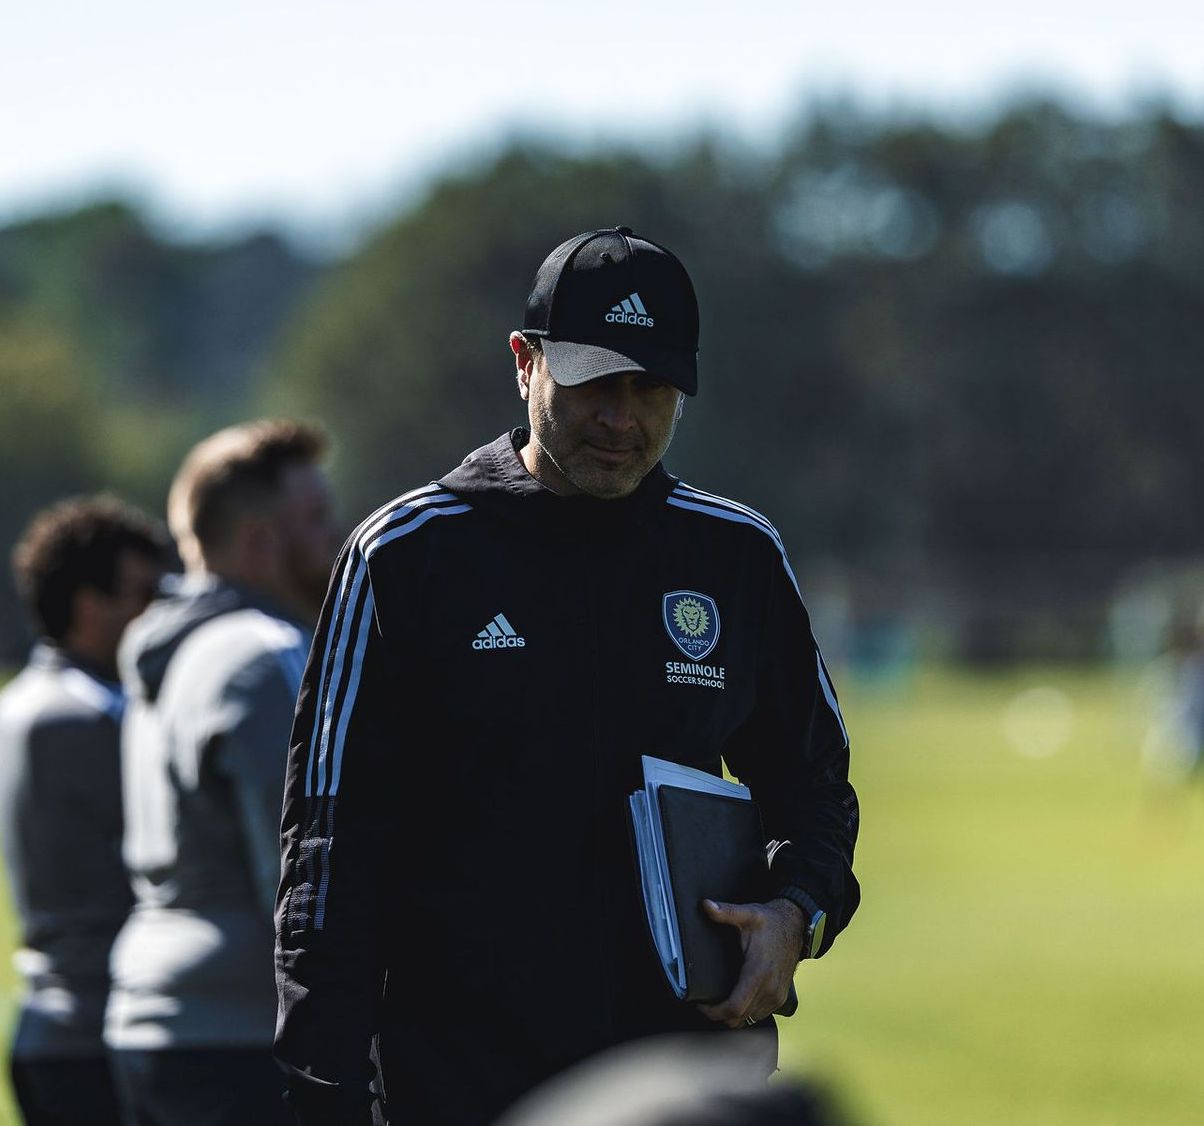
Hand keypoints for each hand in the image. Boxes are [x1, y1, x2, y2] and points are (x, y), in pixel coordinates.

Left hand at [695, 897, 804, 1028]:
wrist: (796, 926)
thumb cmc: (770, 921)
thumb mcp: (748, 914)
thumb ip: (726, 911)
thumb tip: (705, 905)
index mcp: (758, 973)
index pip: (734, 1007)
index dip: (714, 1012)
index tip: (701, 1005)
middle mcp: (770, 989)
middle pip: (739, 1018)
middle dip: (719, 1015)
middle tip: (705, 1003)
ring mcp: (777, 996)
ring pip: (749, 1020)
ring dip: (732, 1016)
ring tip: (718, 1002)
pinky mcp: (780, 998)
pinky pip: (759, 1015)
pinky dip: (746, 1013)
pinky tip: (736, 1001)